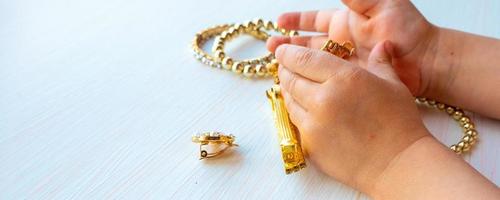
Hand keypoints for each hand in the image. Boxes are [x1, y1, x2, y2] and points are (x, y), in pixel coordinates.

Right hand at [268, 0, 438, 95]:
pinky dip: (312, 84)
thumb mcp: (383, 4)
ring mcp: (346, 64)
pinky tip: (299, 86)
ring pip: (314, 65)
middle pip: (309, 44)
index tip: (278, 23)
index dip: (296, 21)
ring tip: (277, 67)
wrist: (428, 62)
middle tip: (271, 49)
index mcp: (347, 23)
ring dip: (296, 65)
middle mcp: (343, 43)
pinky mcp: (351, 83)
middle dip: (288, 45)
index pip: (314, 21)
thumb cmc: (408, 30)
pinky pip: (327, 83)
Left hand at [275, 41, 430, 193]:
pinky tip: (301, 108)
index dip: (288, 53)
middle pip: (291, 79)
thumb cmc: (400, 124)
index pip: (303, 59)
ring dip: (287, 91)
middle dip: (285, 70)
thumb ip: (380, 62)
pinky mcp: (310, 144)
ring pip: (289, 100)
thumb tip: (382, 45)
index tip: (282, 50)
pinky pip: (295, 122)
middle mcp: (323, 98)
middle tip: (284, 66)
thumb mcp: (393, 85)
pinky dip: (295, 111)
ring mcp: (313, 123)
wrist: (398, 165)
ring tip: (292, 85)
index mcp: (344, 78)